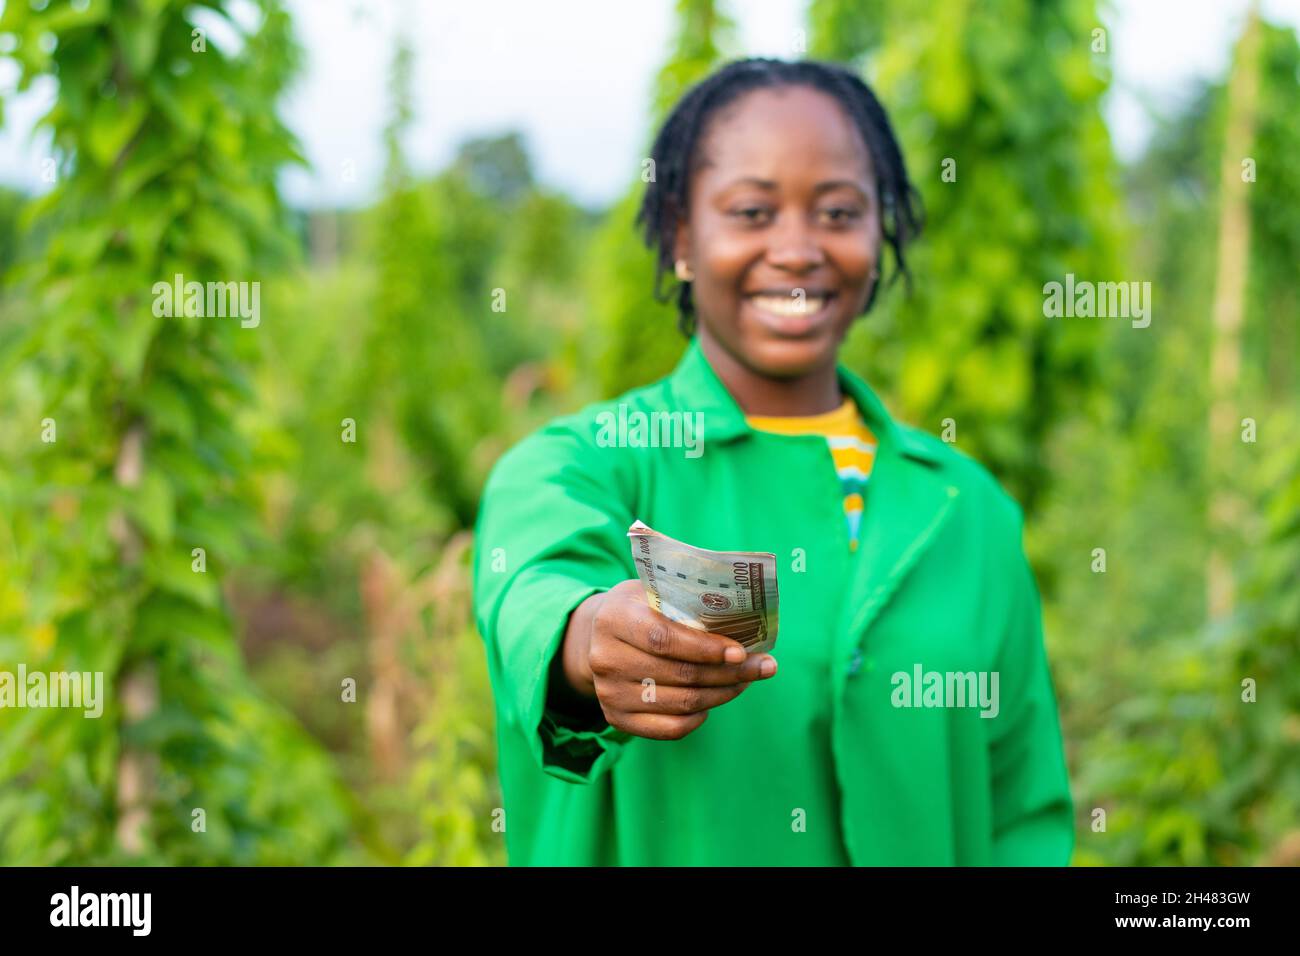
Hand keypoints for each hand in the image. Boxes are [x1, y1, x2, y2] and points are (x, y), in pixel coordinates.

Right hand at [561, 580, 778, 740]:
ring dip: (722, 694)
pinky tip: (713, 702)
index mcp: (613, 619)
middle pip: (679, 674)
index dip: (705, 648)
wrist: (596, 636)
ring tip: (745, 681)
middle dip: (729, 672)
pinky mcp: (616, 718)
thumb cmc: (639, 608)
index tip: (740, 651)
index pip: (664, 639)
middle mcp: (606, 658)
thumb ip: (687, 602)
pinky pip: (668, 729)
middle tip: (762, 666)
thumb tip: (743, 618)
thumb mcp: (653, 591)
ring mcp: (609, 692)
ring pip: (680, 703)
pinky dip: (698, 718)